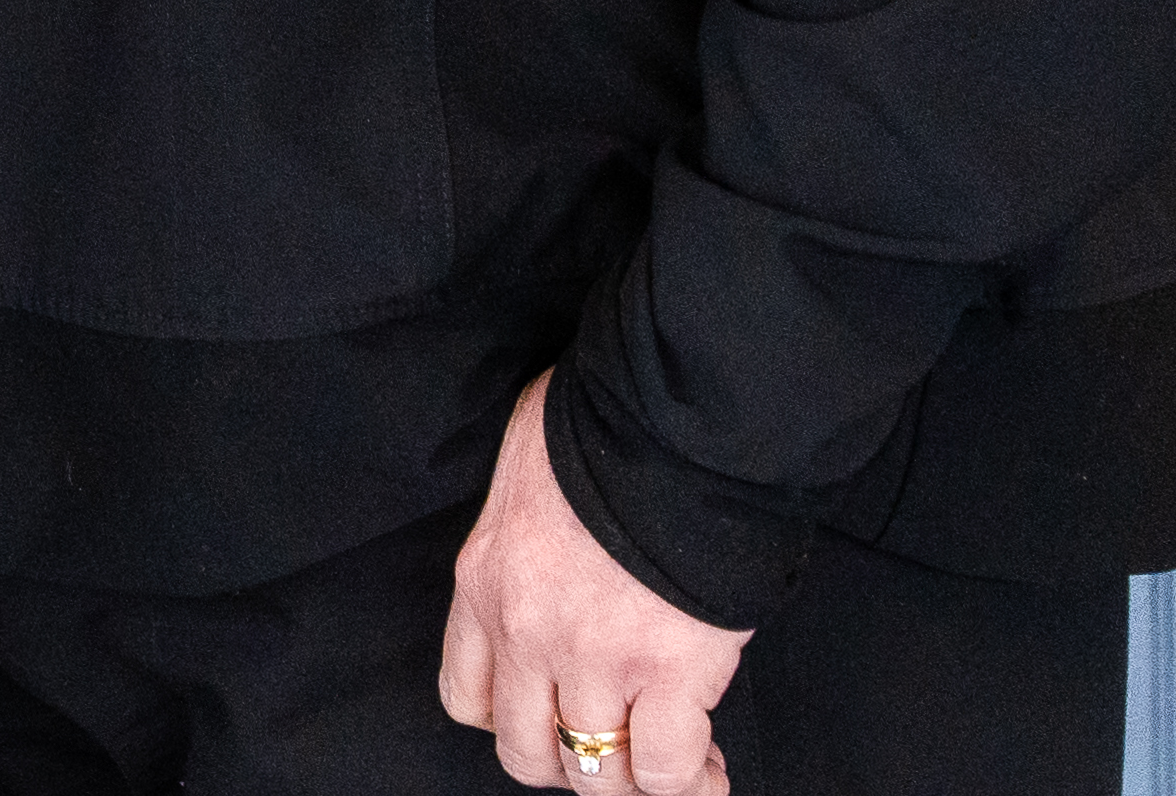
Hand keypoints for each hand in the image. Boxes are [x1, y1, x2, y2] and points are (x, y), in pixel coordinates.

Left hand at [440, 372, 752, 794]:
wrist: (671, 416)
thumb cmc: (605, 425)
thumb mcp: (528, 473)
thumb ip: (529, 536)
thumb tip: (563, 548)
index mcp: (484, 582)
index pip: (465, 696)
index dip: (514, 720)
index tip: (555, 713)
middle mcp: (525, 632)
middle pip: (524, 754)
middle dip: (571, 764)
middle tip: (616, 746)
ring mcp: (594, 657)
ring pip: (595, 775)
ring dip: (632, 781)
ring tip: (673, 762)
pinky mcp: (668, 671)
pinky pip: (666, 770)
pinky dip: (690, 780)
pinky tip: (710, 763)